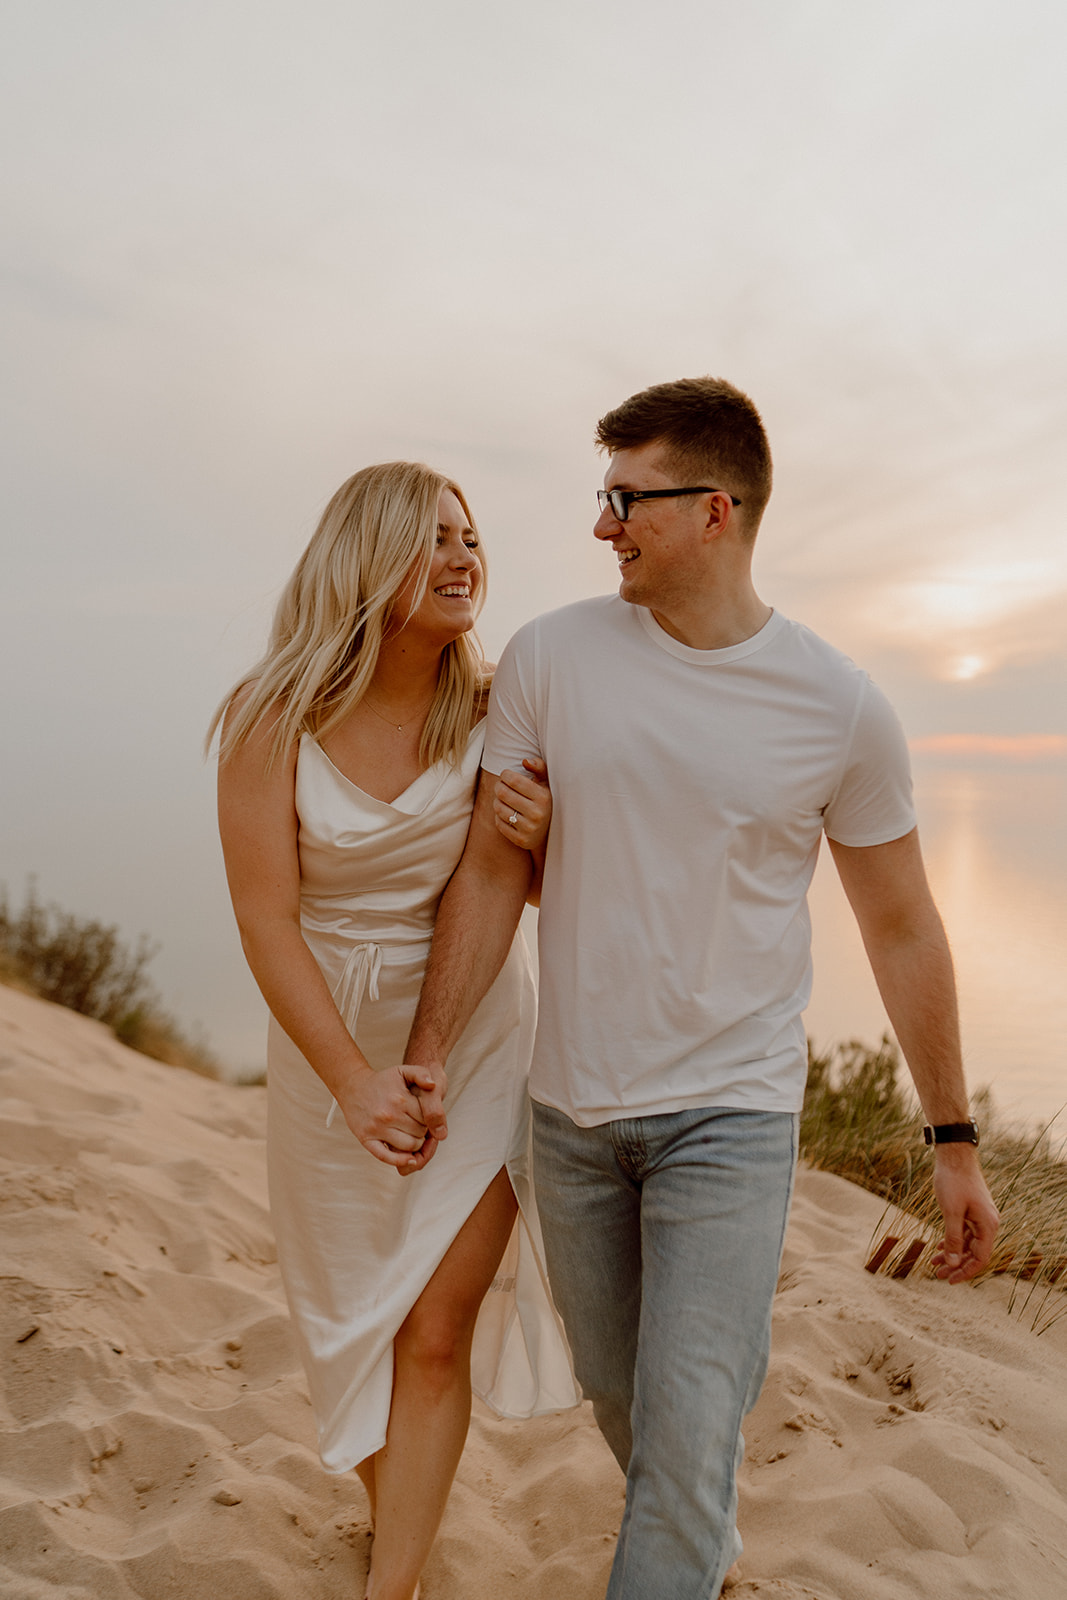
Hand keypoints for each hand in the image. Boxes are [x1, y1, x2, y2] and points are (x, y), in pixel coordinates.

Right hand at [338, 1064, 446, 1172]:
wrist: (353, 1087)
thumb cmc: (381, 1081)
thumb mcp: (402, 1071)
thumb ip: (421, 1073)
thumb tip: (433, 1085)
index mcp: (400, 1100)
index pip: (427, 1118)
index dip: (430, 1118)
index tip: (425, 1115)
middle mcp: (389, 1116)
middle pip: (420, 1133)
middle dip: (423, 1130)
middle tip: (417, 1125)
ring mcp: (377, 1129)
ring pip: (409, 1146)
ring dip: (415, 1143)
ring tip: (411, 1134)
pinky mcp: (366, 1139)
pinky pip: (386, 1156)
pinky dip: (400, 1160)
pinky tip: (410, 1158)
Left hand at [494, 758, 550, 849]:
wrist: (551, 832)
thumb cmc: (545, 801)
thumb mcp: (546, 783)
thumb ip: (539, 767)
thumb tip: (525, 760)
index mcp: (543, 797)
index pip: (513, 780)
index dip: (505, 775)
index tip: (506, 776)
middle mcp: (537, 813)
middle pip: (503, 793)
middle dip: (498, 786)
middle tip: (501, 786)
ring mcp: (529, 829)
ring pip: (498, 808)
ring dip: (497, 801)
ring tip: (503, 800)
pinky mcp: (521, 840)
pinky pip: (499, 824)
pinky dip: (499, 817)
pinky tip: (506, 813)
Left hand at [929, 1148, 998, 1282]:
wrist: (954, 1155)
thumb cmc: (953, 1181)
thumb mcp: (951, 1212)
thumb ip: (953, 1238)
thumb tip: (953, 1264)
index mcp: (988, 1225)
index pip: (980, 1258)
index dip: (965, 1272)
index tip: (948, 1280)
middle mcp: (988, 1223)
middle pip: (974, 1253)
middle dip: (956, 1265)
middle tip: (937, 1274)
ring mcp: (981, 1216)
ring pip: (968, 1243)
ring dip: (953, 1254)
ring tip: (934, 1263)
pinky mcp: (972, 1210)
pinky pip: (965, 1232)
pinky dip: (953, 1240)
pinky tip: (940, 1246)